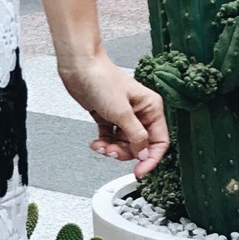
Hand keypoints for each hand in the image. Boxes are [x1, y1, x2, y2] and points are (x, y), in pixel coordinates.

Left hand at [57, 52, 169, 177]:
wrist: (79, 68)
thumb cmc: (102, 79)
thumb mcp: (122, 112)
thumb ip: (135, 136)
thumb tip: (144, 154)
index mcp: (151, 108)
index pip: (159, 141)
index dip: (150, 158)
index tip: (140, 170)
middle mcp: (140, 112)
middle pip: (140, 145)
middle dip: (125, 153)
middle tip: (112, 153)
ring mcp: (124, 115)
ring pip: (124, 144)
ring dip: (112, 149)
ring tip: (102, 147)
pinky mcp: (109, 117)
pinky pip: (111, 138)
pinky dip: (104, 143)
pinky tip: (97, 143)